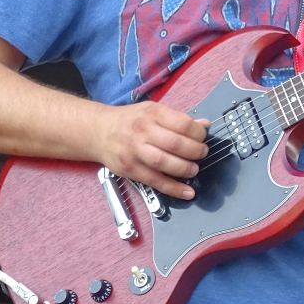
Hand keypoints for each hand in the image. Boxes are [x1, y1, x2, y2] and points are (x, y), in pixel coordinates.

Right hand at [92, 101, 208, 199]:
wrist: (98, 131)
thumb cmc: (130, 121)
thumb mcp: (153, 111)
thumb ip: (178, 119)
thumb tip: (205, 125)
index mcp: (152, 113)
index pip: (182, 124)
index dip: (198, 134)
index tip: (203, 138)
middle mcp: (142, 131)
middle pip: (175, 144)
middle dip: (195, 152)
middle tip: (202, 154)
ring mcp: (135, 151)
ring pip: (165, 163)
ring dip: (185, 169)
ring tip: (193, 170)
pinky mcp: (130, 169)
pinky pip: (155, 181)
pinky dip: (173, 189)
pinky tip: (187, 192)